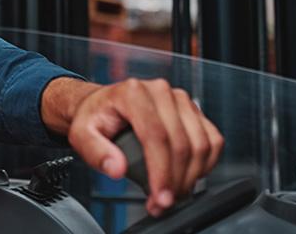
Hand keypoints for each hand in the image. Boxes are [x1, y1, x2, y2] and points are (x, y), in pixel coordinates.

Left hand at [41, 77, 223, 216]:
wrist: (102, 104)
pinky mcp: (193, 110)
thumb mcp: (82, 135)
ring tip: (173, 194)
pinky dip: (206, 163)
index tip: (160, 196)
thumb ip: (96, 153)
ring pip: (201, 143)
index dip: (162, 171)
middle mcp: (161, 92)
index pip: (157, 137)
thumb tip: (116, 168)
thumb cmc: (94, 117)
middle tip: (163, 202)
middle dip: (176, 181)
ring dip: (192, 176)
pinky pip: (212, 139)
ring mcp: (180, 100)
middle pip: (182, 143)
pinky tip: (189, 177)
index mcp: (134, 93)